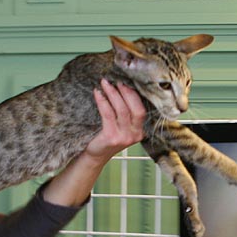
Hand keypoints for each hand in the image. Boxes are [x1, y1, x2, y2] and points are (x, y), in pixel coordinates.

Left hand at [41, 79, 145, 206]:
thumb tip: (122, 87)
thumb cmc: (106, 137)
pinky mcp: (111, 137)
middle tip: (116, 80)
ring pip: (121, 110)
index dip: (135, 95)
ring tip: (105, 83)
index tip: (127, 81)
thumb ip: (126, 113)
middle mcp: (135, 135)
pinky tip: (98, 93)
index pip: (142, 109)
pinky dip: (102, 101)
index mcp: (140, 131)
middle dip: (126, 92)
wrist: (94, 156)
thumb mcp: (121, 126)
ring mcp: (124, 137)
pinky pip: (108, 114)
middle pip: (135, 108)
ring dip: (113, 94)